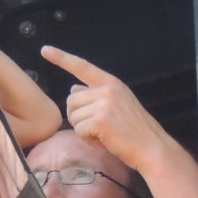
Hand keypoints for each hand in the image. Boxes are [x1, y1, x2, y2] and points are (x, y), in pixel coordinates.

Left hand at [41, 45, 166, 168]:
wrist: (152, 148)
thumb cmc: (133, 131)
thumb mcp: (116, 105)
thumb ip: (95, 95)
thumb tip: (73, 88)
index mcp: (111, 83)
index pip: (82, 66)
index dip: (62, 58)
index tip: (45, 50)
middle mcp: (107, 89)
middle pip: (71, 101)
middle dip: (79, 118)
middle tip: (99, 128)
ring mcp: (104, 103)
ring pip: (73, 117)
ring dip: (84, 131)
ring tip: (104, 134)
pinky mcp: (100, 120)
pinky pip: (79, 131)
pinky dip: (88, 140)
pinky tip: (105, 141)